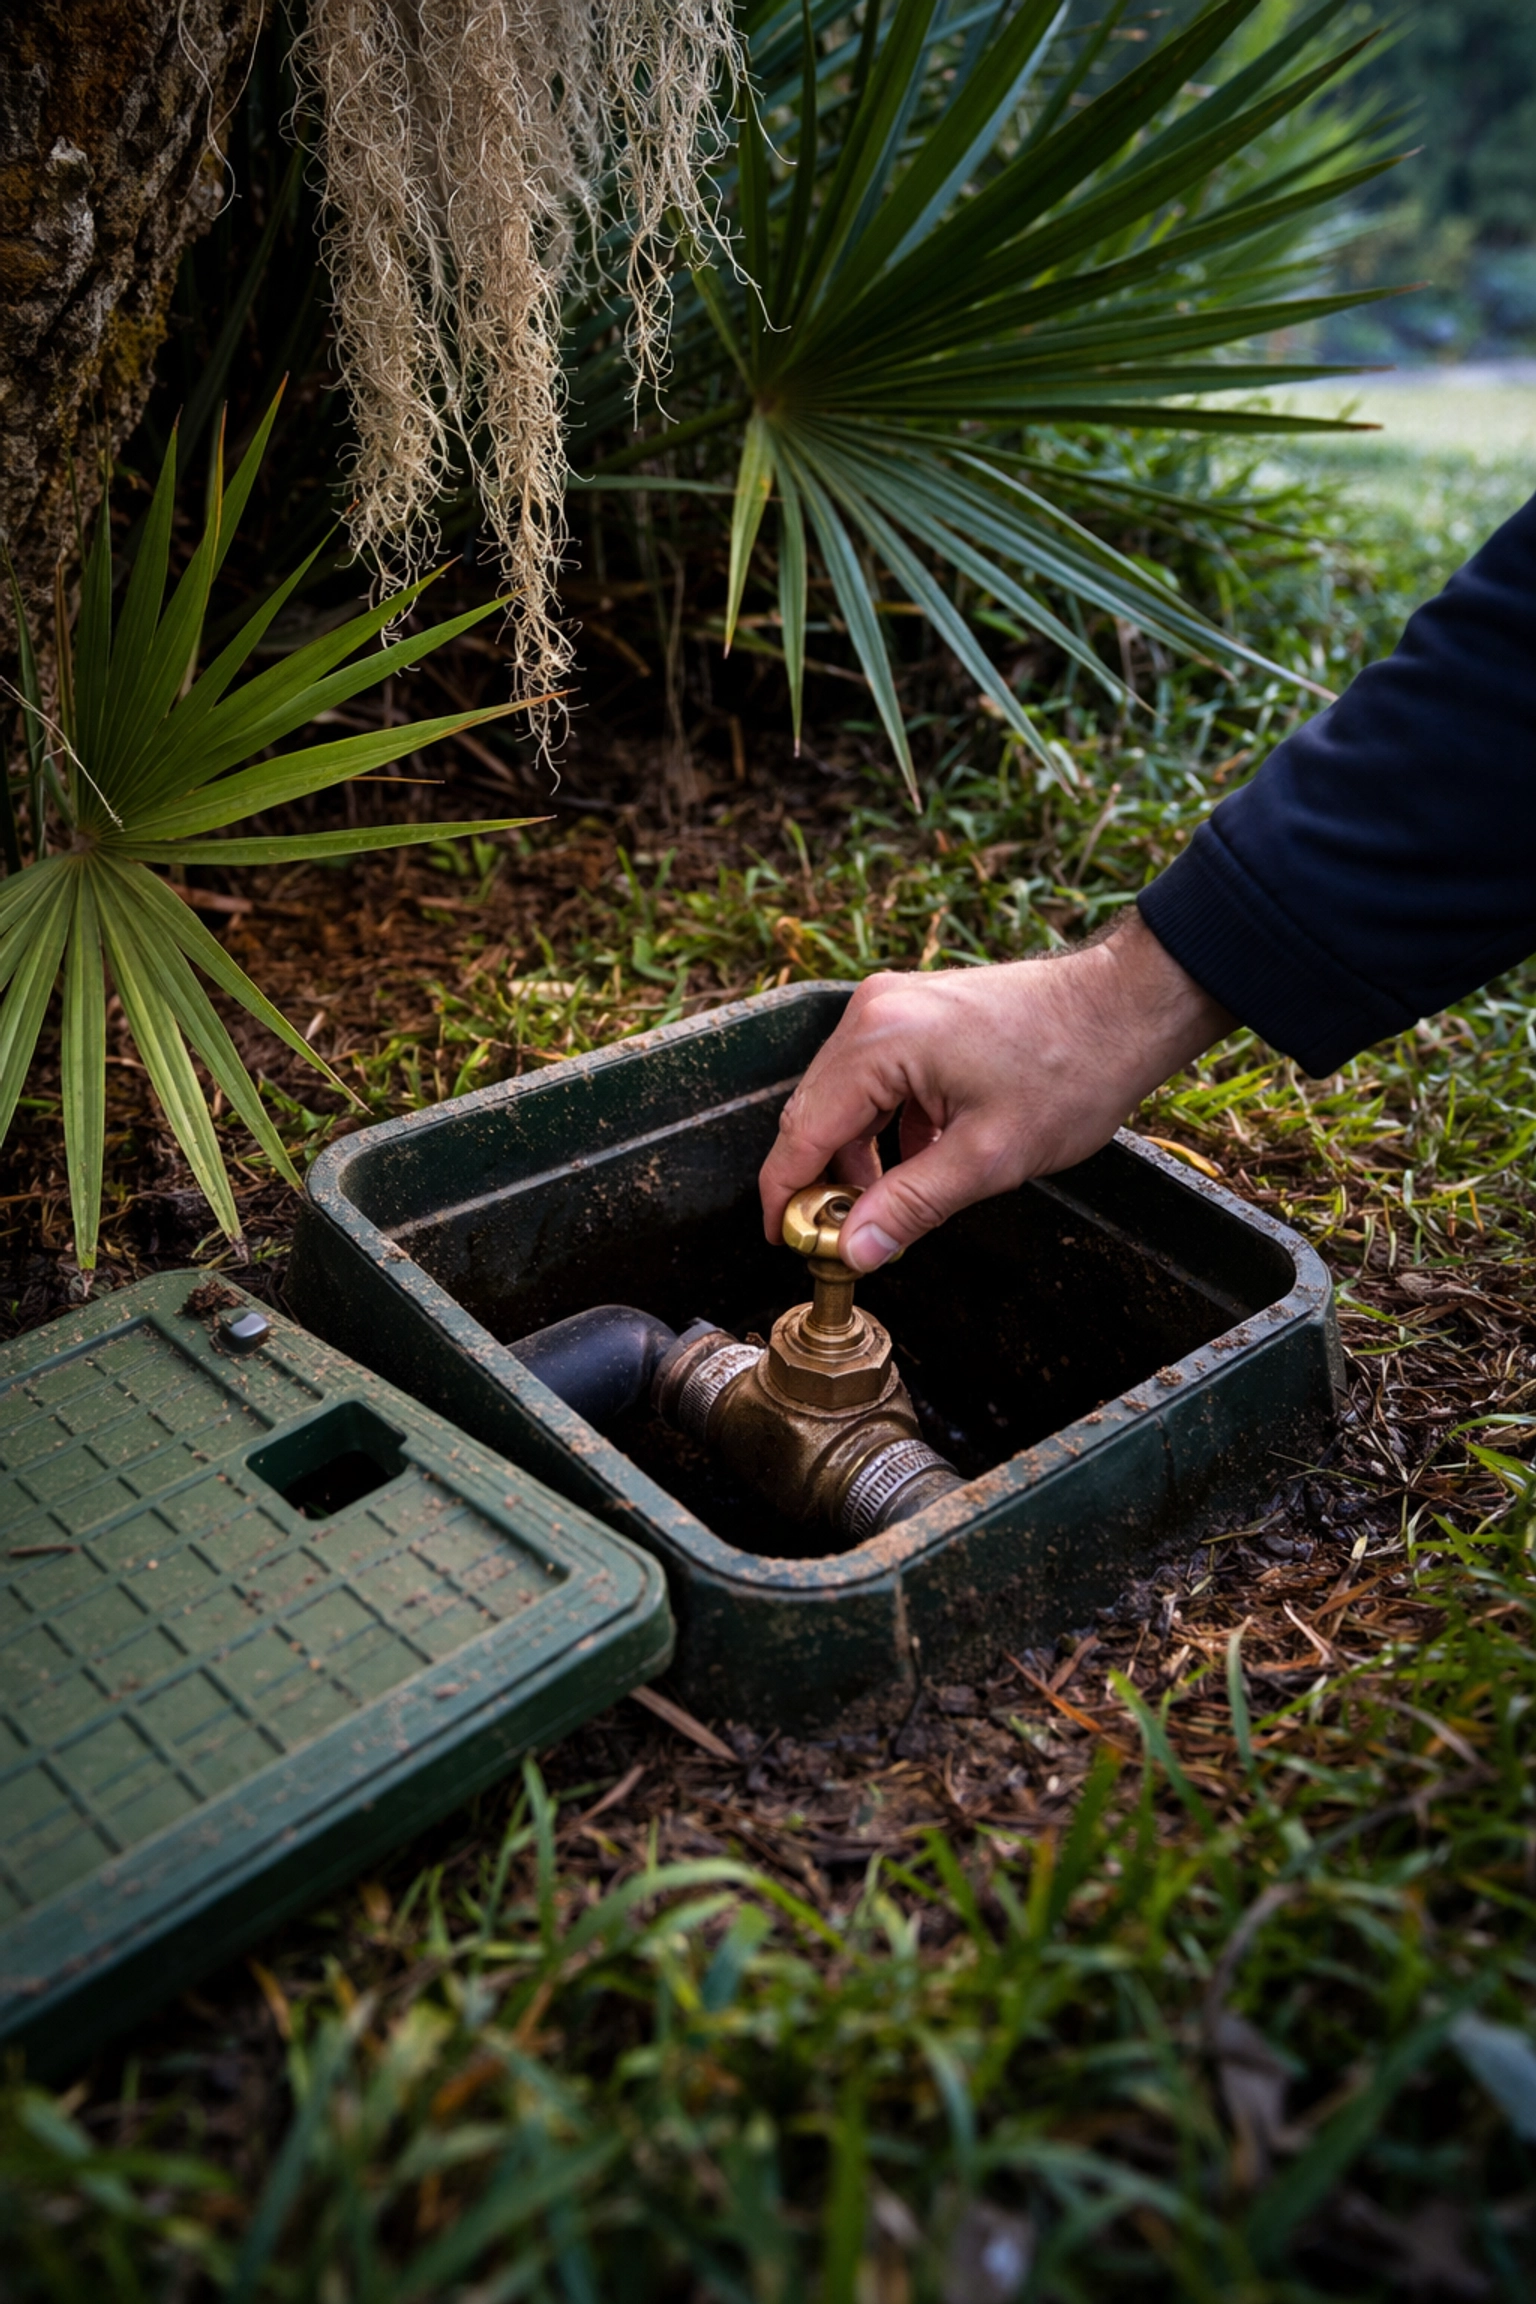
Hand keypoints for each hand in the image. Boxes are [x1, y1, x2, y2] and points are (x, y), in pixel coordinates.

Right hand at [759, 911, 1232, 1271]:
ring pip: (845, 1100)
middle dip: (823, 1180)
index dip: (785, 1194)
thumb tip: (854, 1250)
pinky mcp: (914, 1013)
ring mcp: (892, 1006)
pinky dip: (885, 1127)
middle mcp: (873, 1013)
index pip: (802, 1130)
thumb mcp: (988, 1158)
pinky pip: (876, 1080)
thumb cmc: (1072, 1069)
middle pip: (815, 1112)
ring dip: (858, 1157)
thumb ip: (911, 1206)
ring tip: (888, 1209)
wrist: (1125, 1008)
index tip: (785, 1240)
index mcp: (879, 1040)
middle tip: (839, 1238)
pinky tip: (919, 1163)